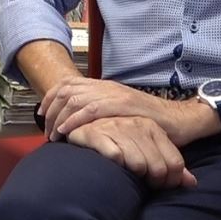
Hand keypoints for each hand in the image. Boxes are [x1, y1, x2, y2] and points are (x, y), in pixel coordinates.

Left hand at [41, 77, 210, 146]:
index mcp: (104, 86)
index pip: (68, 84)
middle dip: (51, 110)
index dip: (50, 98)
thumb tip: (79, 123)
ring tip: (54, 135)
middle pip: (66, 91)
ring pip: (75, 99)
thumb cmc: (149, 121)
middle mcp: (106, 87)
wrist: (178, 120)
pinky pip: (92, 109)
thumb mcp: (120, 112)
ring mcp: (114, 94)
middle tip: (46, 131)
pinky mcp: (123, 105)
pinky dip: (75, 120)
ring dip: (60, 117)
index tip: (42, 115)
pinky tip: (67, 132)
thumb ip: (101, 112)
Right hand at [65, 117, 197, 188]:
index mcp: (152, 127)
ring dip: (133, 175)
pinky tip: (112, 165)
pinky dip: (115, 165)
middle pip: (158, 168)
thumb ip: (170, 165)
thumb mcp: (148, 149)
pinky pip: (115, 157)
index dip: (170, 181)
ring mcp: (115, 127)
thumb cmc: (118, 142)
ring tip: (127, 174)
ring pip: (138, 164)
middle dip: (152, 182)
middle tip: (142, 183)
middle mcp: (136, 124)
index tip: (159, 185)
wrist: (82, 125)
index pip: (175, 163)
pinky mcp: (95, 133)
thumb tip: (191, 184)